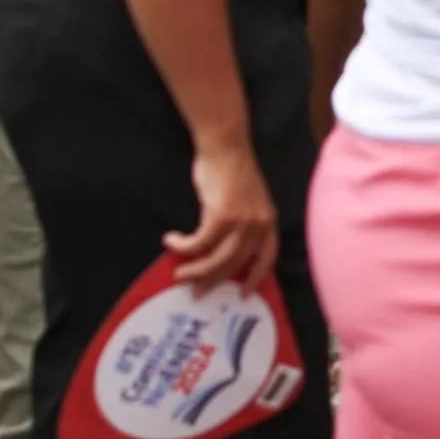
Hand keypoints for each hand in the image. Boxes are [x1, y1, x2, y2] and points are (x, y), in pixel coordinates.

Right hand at [166, 138, 279, 294]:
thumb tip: (221, 248)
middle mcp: (259, 225)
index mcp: (268, 222)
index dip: (256, 277)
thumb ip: (242, 224)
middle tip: (197, 291)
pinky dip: (183, 246)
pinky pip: (199, 242)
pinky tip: (171, 241)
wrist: (225, 146)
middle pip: (235, 264)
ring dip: (196, 270)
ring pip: (217, 259)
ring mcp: (241, 221)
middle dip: (213, 280)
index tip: (243, 292)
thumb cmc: (232, 170)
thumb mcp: (247, 200)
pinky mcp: (221, 215)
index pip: (267, 258)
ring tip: (180, 274)